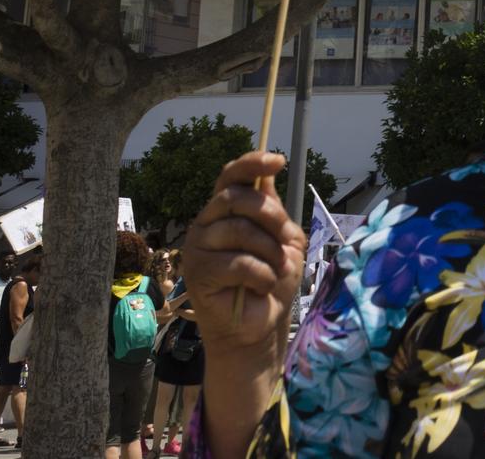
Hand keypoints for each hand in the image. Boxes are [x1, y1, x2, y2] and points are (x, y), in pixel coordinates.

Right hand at [181, 152, 304, 359]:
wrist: (261, 324)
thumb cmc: (271, 281)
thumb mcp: (283, 241)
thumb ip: (274, 211)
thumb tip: (267, 173)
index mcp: (227, 210)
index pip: (230, 175)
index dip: (252, 163)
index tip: (278, 160)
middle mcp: (207, 223)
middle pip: (237, 198)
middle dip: (271, 216)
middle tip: (287, 239)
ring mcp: (198, 247)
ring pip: (238, 230)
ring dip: (269, 251)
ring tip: (276, 269)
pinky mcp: (197, 273)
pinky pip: (236, 262)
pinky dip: (260, 274)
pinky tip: (262, 286)